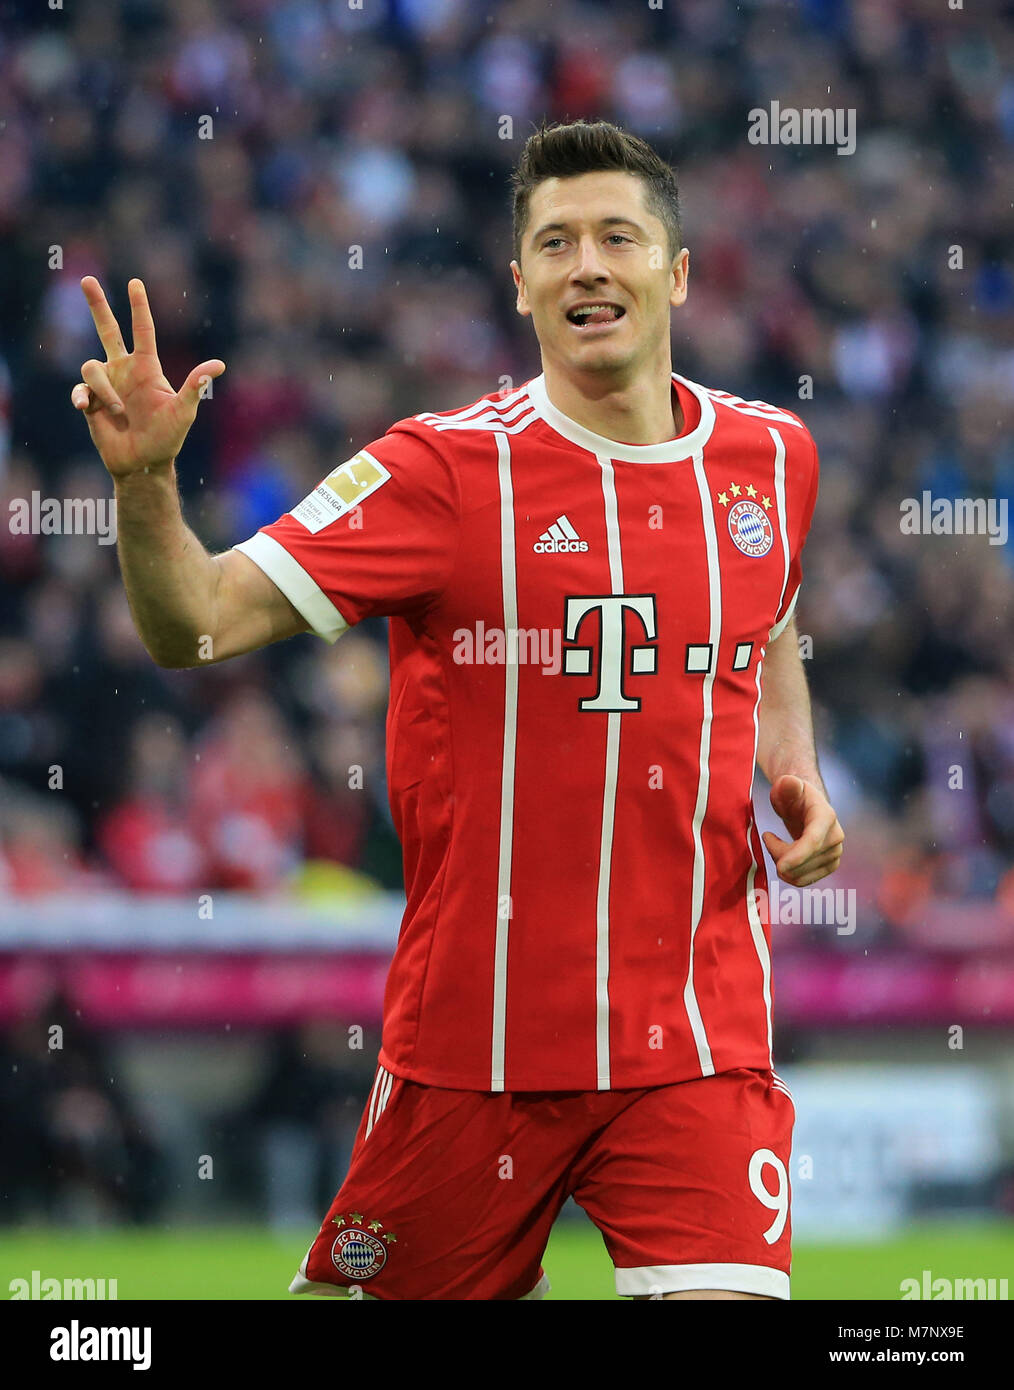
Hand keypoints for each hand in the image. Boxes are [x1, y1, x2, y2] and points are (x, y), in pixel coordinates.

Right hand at [72, 276, 224, 477]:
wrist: (143, 463)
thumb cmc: (167, 438)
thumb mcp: (184, 412)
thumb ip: (196, 386)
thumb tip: (219, 365)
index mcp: (147, 367)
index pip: (143, 330)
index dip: (139, 307)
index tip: (135, 283)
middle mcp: (124, 370)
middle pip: (107, 330)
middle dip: (97, 305)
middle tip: (87, 279)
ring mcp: (106, 384)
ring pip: (91, 367)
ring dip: (105, 390)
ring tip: (119, 413)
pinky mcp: (90, 401)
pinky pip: (79, 389)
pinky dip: (83, 397)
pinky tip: (87, 408)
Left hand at [762, 774, 843, 885]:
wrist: (807, 805)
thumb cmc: (794, 795)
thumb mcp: (788, 785)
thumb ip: (787, 784)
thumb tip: (789, 782)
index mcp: (826, 817)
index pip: (813, 841)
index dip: (797, 856)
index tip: (780, 866)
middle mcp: (836, 837)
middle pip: (802, 860)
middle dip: (778, 853)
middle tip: (768, 837)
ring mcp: (835, 854)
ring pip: (801, 873)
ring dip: (780, 863)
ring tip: (775, 843)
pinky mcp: (830, 866)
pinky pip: (804, 881)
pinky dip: (788, 874)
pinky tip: (782, 857)